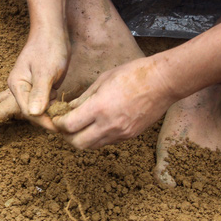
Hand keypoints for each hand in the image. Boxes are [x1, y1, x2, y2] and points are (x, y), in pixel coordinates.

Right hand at [8, 26, 69, 129]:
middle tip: (65, 126)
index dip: (43, 121)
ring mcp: (30, 88)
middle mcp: (21, 89)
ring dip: (52, 114)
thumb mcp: (46, 70)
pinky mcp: (40, 86)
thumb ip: (40, 93)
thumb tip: (34, 114)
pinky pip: (45, 102)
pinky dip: (54, 106)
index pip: (28, 111)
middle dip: (47, 120)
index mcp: (17, 85)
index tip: (59, 127)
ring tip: (66, 119)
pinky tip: (64, 108)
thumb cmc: (48, 47)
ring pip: (39, 108)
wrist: (52, 31)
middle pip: (32, 112)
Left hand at [53, 56, 177, 148]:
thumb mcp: (102, 80)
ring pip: (93, 146)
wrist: (163, 81)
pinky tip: (98, 125)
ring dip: (82, 139)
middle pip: (78, 143)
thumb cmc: (133, 74)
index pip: (69, 126)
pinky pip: (107, 142)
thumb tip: (70, 109)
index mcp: (99, 108)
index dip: (58, 124)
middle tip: (65, 126)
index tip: (57, 118)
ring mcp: (121, 133)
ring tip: (80, 126)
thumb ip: (84, 98)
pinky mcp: (130, 136)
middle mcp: (109, 125)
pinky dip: (97, 137)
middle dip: (67, 136)